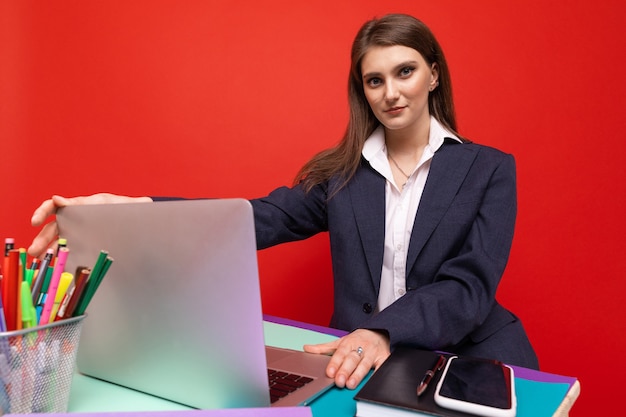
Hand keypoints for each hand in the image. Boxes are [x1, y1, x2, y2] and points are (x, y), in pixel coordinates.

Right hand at [28, 193, 151, 257]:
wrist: (130, 222)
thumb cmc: (127, 210)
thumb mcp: (129, 207)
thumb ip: (135, 205)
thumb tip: (144, 202)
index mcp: (83, 205)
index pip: (58, 205)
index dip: (45, 211)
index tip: (36, 221)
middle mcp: (76, 217)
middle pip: (53, 225)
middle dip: (42, 237)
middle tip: (34, 250)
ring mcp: (76, 229)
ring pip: (56, 238)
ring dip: (46, 248)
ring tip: (39, 260)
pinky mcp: (79, 241)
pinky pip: (65, 247)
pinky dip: (57, 254)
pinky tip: (53, 264)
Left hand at [303, 328, 389, 388]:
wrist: (378, 331)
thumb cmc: (357, 340)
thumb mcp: (339, 342)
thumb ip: (323, 348)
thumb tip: (306, 348)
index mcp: (349, 342)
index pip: (340, 353)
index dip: (335, 363)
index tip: (330, 372)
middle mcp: (361, 347)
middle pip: (352, 359)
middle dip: (345, 370)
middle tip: (339, 381)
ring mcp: (373, 352)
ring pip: (365, 364)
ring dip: (358, 374)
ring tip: (351, 384)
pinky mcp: (384, 357)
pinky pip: (381, 366)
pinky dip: (378, 373)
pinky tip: (372, 381)